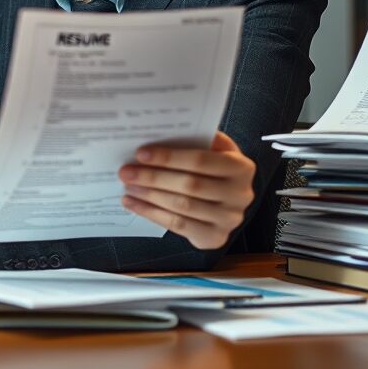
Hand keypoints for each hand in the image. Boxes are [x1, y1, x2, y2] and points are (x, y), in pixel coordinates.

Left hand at [118, 131, 255, 249]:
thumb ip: (196, 140)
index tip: (140, 153)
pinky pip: (178, 225)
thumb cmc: (214, 169)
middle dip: (153, 177)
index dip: (169, 157)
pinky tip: (132, 204)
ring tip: (127, 187)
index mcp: (241, 167)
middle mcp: (240, 195)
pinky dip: (151, 214)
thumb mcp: (214, 150)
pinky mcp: (215, 237)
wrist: (227, 203)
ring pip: (182, 206)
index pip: (201, 161)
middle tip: (126, 172)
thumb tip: (160, 130)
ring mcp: (229, 219)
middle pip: (190, 185)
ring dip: (149, 196)